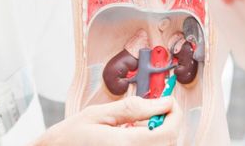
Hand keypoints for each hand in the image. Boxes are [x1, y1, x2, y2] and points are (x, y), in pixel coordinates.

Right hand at [34, 96, 181, 145]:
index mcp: (125, 144)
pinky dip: (145, 142)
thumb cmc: (70, 137)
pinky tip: (128, 137)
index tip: (169, 103)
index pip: (168, 132)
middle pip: (168, 142)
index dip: (175, 116)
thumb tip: (163, 102)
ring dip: (155, 134)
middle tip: (150, 111)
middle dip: (165, 123)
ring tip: (132, 126)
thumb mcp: (98, 114)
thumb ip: (133, 108)